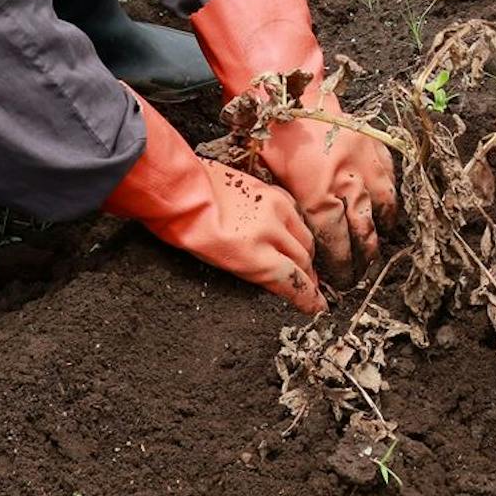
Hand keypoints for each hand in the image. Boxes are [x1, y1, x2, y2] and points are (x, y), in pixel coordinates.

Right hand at [103, 90, 324, 313]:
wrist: (179, 193)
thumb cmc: (194, 188)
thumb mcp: (232, 188)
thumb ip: (251, 204)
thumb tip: (251, 222)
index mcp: (271, 194)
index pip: (298, 223)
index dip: (303, 244)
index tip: (307, 257)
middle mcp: (278, 212)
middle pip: (305, 243)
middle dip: (309, 263)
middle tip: (312, 279)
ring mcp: (270, 234)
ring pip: (301, 261)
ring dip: (307, 278)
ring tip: (311, 293)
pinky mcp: (258, 259)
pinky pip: (290, 280)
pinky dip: (305, 295)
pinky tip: (313, 306)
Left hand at [180, 159, 326, 314]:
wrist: (178, 188)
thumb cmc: (185, 229)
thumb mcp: (216, 262)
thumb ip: (251, 270)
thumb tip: (273, 277)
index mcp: (252, 255)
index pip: (293, 281)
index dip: (308, 298)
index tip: (317, 307)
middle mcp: (269, 231)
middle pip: (303, 259)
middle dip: (309, 276)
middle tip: (311, 287)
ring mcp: (273, 207)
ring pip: (304, 236)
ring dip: (306, 252)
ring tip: (304, 262)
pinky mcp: (271, 190)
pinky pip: (295, 212)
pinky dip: (297, 227)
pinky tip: (292, 233)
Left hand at [190, 0, 397, 280]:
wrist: (292, 87)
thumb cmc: (271, 132)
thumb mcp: (271, 177)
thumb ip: (294, 207)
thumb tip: (302, 237)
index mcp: (317, 192)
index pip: (334, 240)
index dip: (338, 264)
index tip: (338, 281)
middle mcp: (346, 181)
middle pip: (362, 231)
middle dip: (362, 258)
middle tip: (359, 276)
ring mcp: (365, 163)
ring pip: (382, 208)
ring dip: (381, 233)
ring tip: (377, 249)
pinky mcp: (376, 146)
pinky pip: (390, 181)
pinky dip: (391, 201)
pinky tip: (388, 215)